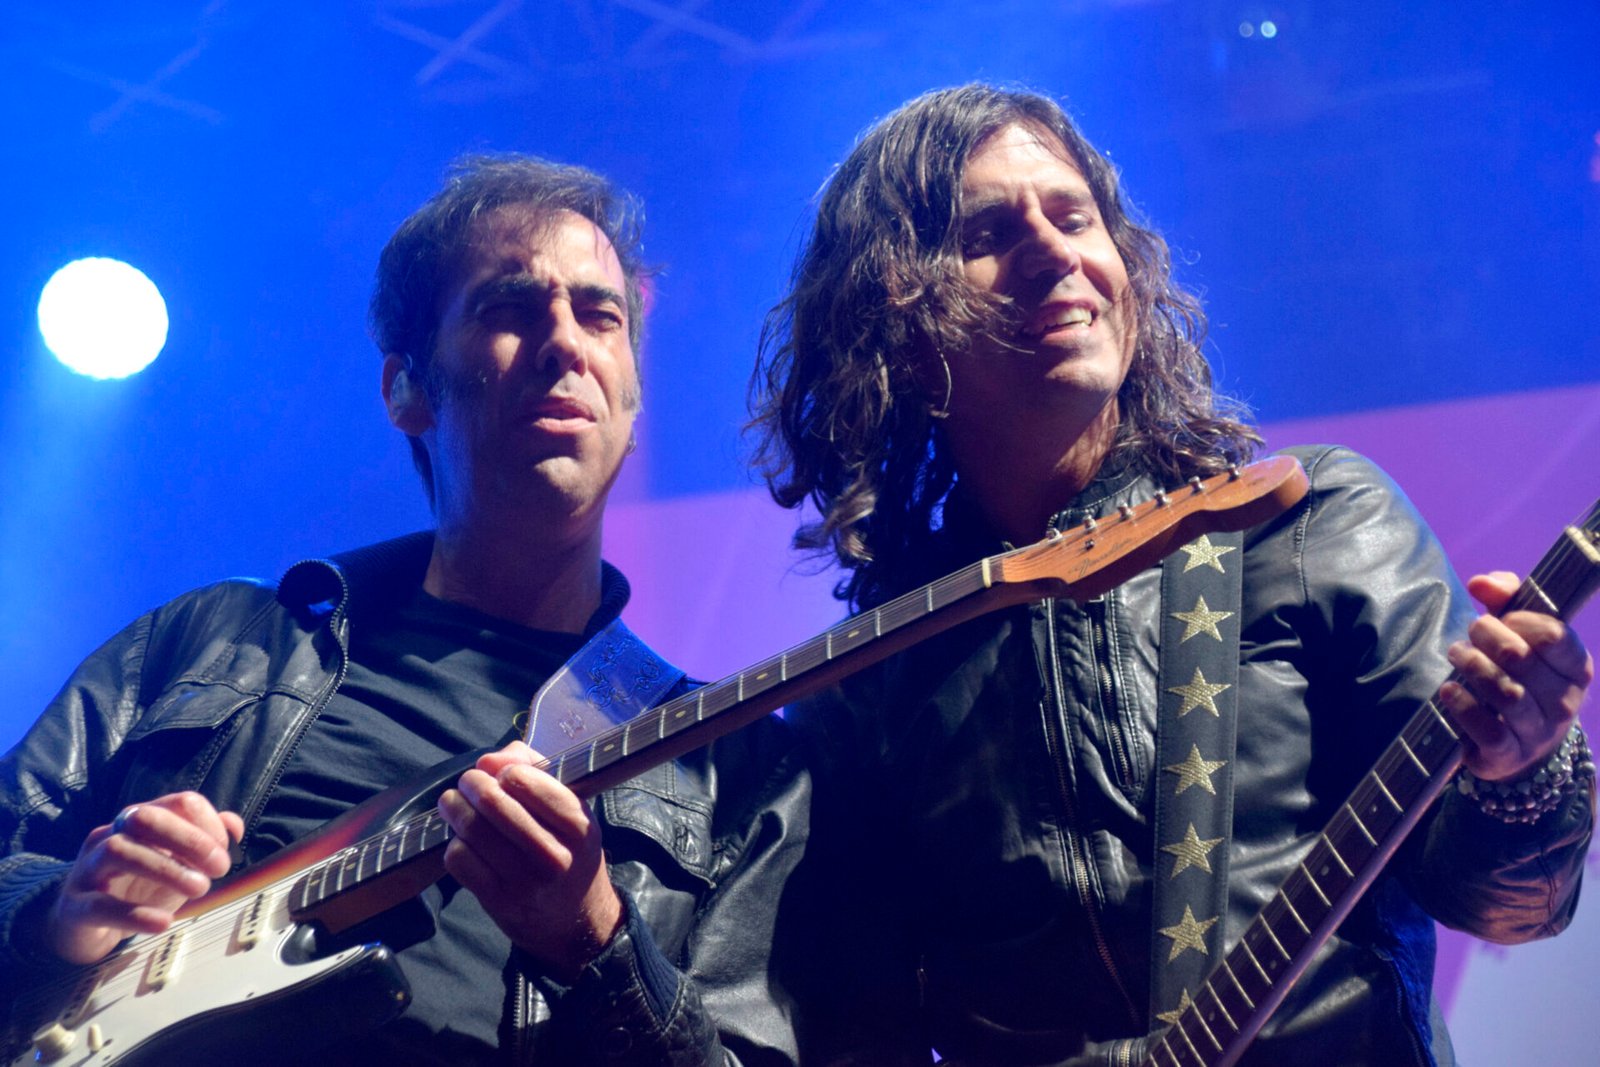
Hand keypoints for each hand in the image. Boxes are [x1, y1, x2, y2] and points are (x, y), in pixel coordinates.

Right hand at [47, 792, 243, 964]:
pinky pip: (99, 905)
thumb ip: (204, 842)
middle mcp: (110, 836)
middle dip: (189, 839)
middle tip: (219, 868)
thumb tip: (234, 824)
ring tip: (199, 889)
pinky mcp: (74, 907)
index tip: (224, 856)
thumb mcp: (176, 864)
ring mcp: (87, 869)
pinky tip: (163, 921)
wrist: (82, 927)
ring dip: (166, 869)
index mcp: (139, 822)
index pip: (179, 803)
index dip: (209, 825)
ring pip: (118, 851)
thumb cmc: (136, 889)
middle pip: (146, 818)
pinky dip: (134, 914)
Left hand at [437, 741, 621, 978]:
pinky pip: (460, 859)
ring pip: (471, 829)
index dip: (504, 770)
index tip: (499, 771)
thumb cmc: (570, 852)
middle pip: (493, 802)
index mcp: (578, 826)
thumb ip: (536, 770)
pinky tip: (465, 841)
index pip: (527, 781)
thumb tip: (489, 760)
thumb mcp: (572, 810)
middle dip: (472, 783)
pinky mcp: (498, 901)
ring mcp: (525, 881)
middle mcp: (554, 855)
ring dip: (454, 808)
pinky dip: (455, 844)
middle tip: (468, 782)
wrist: (577, 921)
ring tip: (453, 803)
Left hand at [1441, 571, 1592, 781]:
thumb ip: (1506, 598)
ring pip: (1505, 693)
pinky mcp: (1509, 755)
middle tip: (1470, 634)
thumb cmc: (1517, 672)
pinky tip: (1449, 690)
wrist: (1514, 738)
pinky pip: (1490, 730)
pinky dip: (1463, 706)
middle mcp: (1564, 702)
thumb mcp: (1518, 631)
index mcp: (1576, 667)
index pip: (1553, 635)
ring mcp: (1539, 731)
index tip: (1500, 616)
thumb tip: (1482, 583)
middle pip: (1520, 659)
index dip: (1519, 619)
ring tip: (1456, 653)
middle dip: (1486, 637)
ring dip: (1472, 666)